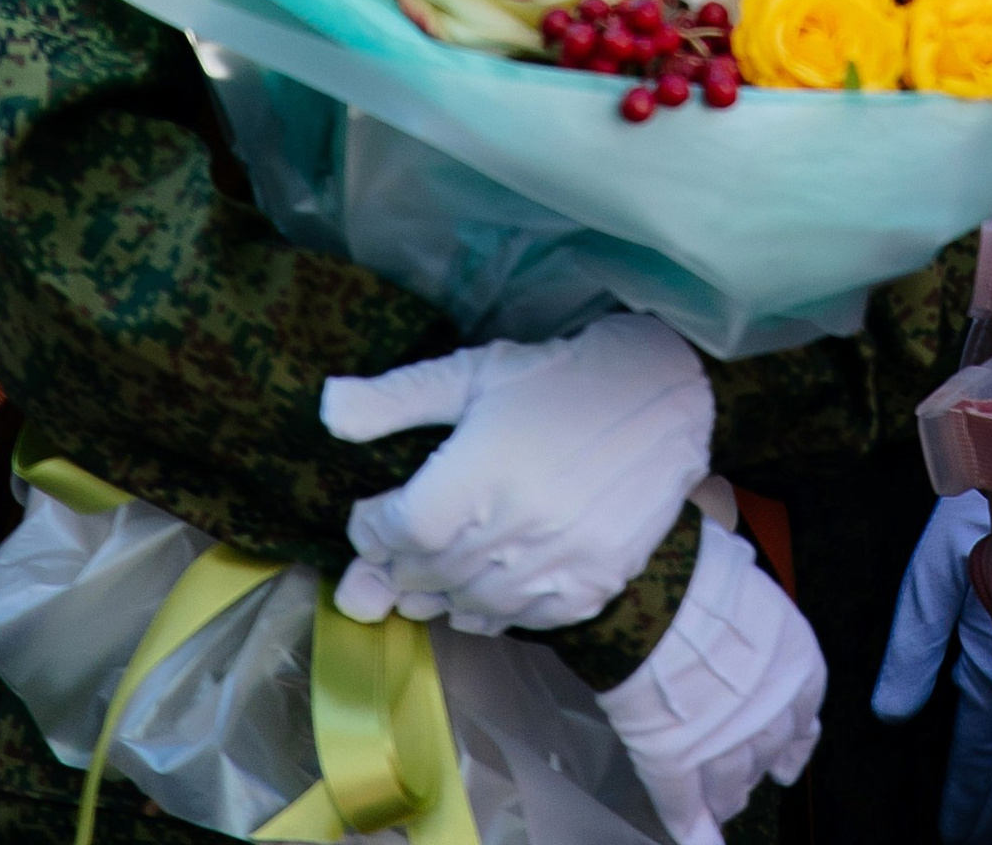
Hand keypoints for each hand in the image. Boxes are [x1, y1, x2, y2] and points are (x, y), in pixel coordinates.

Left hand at [324, 313, 711, 632]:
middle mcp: (514, 529)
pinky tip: (485, 584)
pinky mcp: (589, 588)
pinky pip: (521, 619)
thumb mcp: (475, 372)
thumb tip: (327, 409)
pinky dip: (493, 608)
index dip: (375, 528)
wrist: (664, 397)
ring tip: (436, 565)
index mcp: (478, 473)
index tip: (373, 512)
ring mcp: (556, 566)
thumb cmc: (558, 379)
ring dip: (441, 590)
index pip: (399, 532)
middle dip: (400, 561)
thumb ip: (399, 397)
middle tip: (397, 544)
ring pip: (470, 605)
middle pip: (427, 574)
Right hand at [598, 512, 825, 844]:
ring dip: (726, 796)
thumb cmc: (701, 574)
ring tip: (718, 803)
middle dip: (756, 766)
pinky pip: (687, 811)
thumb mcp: (750, 584)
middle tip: (740, 776)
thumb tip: (743, 620)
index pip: (804, 718)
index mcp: (796, 665)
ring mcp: (724, 746)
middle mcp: (771, 714)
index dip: (794, 740)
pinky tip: (699, 840)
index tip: (787, 759)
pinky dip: (694, 833)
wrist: (656, 595)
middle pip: (767, 754)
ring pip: (731, 786)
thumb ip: (756, 621)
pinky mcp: (677, 766)